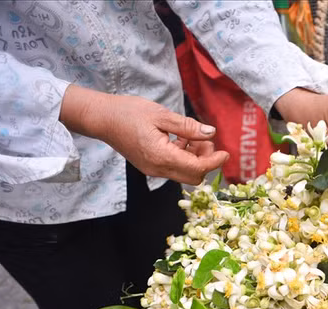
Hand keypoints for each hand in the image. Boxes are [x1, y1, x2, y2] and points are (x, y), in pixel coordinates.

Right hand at [60, 85, 228, 184]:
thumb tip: (211, 133)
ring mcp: (153, 170)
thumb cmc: (128, 112)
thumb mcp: (161, 115)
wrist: (102, 118)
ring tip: (192, 136)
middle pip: (193, 177)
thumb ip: (188, 127)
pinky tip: (181, 139)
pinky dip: (183, 156)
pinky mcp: (150, 166)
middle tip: (204, 140)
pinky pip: (174, 168)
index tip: (226, 153)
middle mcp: (158, 169)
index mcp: (161, 156)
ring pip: (184, 173)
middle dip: (205, 161)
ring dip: (195, 158)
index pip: (197, 168)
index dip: (214, 162)